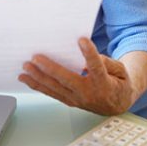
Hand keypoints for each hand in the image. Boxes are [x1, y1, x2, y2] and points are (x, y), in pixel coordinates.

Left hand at [18, 37, 134, 114]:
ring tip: (26, 67)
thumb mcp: (121, 71)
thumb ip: (108, 63)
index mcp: (104, 83)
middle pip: (67, 80)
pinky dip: (37, 86)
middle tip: (36, 57)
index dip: (89, 54)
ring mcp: (77, 99)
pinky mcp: (69, 101)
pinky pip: (51, 93)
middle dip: (50, 68)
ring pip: (55, 88)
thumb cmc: (118, 83)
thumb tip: (91, 59)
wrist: (117, 105)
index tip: (82, 40)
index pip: (96, 67)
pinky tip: (26, 78)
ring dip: (38, 77)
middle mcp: (88, 93)